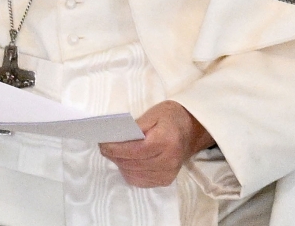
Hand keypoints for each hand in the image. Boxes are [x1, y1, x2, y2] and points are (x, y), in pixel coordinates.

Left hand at [99, 101, 214, 187]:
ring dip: (121, 164)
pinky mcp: (165, 180)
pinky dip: (129, 171)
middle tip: (106, 146)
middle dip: (115, 155)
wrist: (191, 131)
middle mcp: (168, 160)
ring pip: (132, 174)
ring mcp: (167, 173)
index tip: (103, 143)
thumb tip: (115, 135)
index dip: (115, 148)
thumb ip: (136, 125)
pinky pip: (139, 180)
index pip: (134, 150)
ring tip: (116, 152)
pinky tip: (128, 161)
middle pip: (131, 163)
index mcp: (166, 141)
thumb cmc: (171, 118)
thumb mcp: (154, 113)